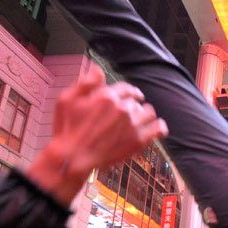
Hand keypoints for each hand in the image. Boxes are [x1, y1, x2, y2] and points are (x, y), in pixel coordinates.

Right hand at [27, 64, 167, 204]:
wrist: (72, 159)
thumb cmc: (66, 130)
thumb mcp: (67, 100)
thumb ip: (85, 83)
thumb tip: (97, 68)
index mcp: (106, 96)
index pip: (126, 88)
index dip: (130, 91)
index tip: (133, 95)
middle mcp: (122, 108)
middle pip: (135, 101)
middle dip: (133, 105)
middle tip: (130, 113)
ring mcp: (131, 125)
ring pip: (148, 112)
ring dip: (145, 114)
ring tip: (142, 119)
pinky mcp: (138, 141)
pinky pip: (158, 129)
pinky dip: (160, 127)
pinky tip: (158, 127)